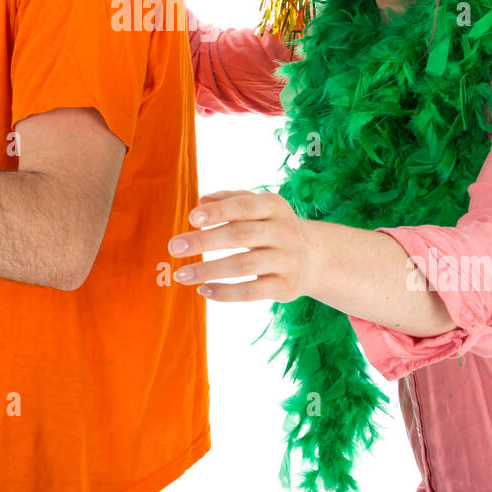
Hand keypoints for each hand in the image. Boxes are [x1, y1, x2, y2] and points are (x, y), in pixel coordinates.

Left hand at [167, 189, 319, 302]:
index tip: (192, 217)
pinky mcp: (286, 287)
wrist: (316, 257)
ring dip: (209, 270)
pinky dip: (225, 292)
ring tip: (181, 274)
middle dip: (205, 241)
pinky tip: (203, 289)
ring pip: (244, 266)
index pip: (244, 206)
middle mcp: (283, 232)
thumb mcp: (260, 207)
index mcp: (274, 206)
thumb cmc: (274, 227)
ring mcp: (286, 261)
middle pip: (241, 236)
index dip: (219, 211)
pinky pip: (251, 291)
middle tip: (174, 248)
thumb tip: (201, 200)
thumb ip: (231, 199)